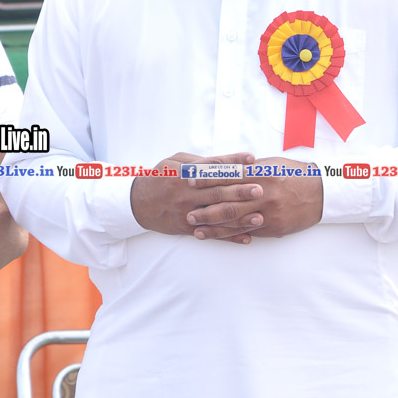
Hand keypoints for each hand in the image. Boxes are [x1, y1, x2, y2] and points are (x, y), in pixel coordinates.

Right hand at [130, 151, 263, 243]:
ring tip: (260, 217)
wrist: (137, 203)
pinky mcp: (188, 229)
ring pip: (217, 216)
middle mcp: (187, 193)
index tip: (252, 159)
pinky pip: (212, 234)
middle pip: (217, 192)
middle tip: (260, 189)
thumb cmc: (160, 178)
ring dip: (240, 218)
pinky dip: (229, 237)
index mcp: (185, 174)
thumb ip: (198, 162)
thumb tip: (224, 161)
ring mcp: (188, 213)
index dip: (233, 162)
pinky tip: (247, 238)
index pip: (213, 167)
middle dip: (240, 191)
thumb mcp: (174, 162)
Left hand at [185, 155, 322, 240]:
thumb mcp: (271, 165)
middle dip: (206, 208)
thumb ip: (248, 168)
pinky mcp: (274, 227)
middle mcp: (265, 193)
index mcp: (262, 173)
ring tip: (197, 228)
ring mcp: (270, 212)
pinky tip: (219, 236)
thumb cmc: (294, 174)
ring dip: (214, 226)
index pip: (228, 176)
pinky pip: (249, 231)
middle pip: (229, 202)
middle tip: (188, 212)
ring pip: (237, 221)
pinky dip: (232, 235)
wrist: (322, 192)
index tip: (190, 180)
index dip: (207, 179)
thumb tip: (223, 168)